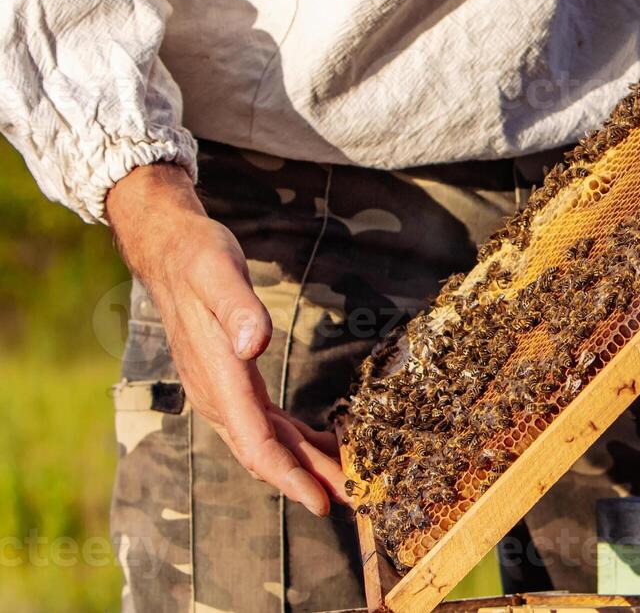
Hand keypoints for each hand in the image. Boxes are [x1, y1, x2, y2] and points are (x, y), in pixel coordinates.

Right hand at [106, 163, 347, 515]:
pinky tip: (323, 445)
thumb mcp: (219, 273)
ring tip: (349, 483)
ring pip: (269, 441)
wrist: (170, 249)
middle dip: (309, 481)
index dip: (289, 476)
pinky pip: (267, 423)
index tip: (321, 503)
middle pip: (267, 453)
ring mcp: (223, 391)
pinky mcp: (233, 380)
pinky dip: (297, 439)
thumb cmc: (199, 257)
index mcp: (218, 379)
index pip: (256, 444)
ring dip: (307, 465)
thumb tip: (255, 343)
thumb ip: (238, 309)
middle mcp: (218, 395)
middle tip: (355, 502)